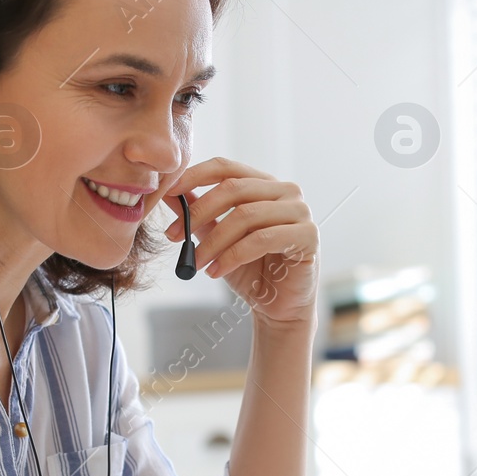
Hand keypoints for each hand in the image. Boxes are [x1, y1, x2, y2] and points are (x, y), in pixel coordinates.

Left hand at [160, 157, 317, 329]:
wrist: (278, 307)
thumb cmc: (251, 270)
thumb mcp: (217, 238)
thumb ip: (199, 214)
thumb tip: (168, 194)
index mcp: (263, 184)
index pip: (226, 167)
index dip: (194, 175)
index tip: (168, 192)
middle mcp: (285, 191)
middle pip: (234, 188)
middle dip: (198, 212)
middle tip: (174, 236)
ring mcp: (300, 211)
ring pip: (246, 215)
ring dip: (213, 241)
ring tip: (196, 262)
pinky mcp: (308, 235)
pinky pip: (263, 239)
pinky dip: (233, 256)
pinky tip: (217, 271)